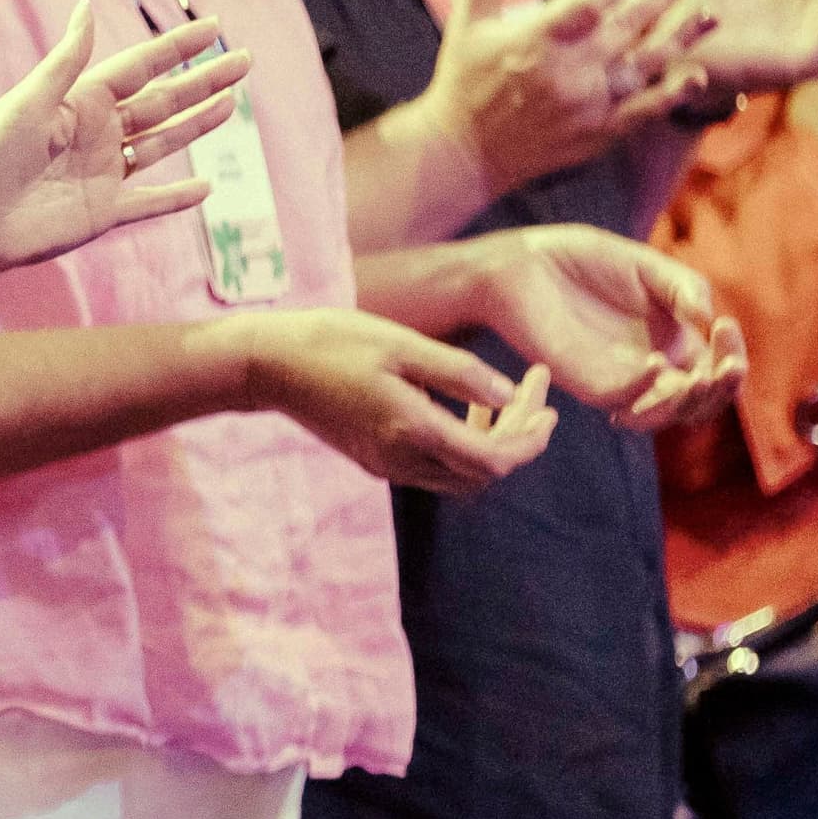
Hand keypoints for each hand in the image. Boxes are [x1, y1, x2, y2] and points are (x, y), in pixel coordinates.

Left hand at [0, 10, 250, 308]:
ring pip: (163, 143)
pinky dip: (178, 196)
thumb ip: (67, 59)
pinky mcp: (105, 211)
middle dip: (203, 82)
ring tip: (232, 104)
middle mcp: (98, 132)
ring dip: (198, 125)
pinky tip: (207, 186)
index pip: (142, 66)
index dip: (178, 48)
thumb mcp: (30, 99)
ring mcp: (104, 172)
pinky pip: (151, 200)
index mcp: (82, 100)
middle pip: (163, 101)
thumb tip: (86, 5)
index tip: (214, 28)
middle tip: (245, 61)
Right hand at [233, 309, 559, 494]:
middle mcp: (401, 460)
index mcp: (411, 430)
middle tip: (535, 396)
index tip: (550, 406)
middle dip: (518, 440)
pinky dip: (462, 445)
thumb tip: (510, 397)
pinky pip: (434, 467)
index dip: (531, 440)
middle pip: (482, 475)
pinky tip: (463, 409)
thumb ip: (460, 373)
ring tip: (506, 401)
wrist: (267, 364)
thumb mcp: (401, 344)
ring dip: (492, 446)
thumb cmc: (331, 342)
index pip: (493, 461)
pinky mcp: (374, 460)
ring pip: (460, 476)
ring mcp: (386, 465)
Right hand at [412, 0, 712, 190]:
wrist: (462, 154)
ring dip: (682, 36)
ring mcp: (588, 104)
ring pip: (647, 63)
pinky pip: (645, 109)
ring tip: (711, 12)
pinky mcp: (597, 133)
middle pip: (631, 22)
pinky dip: (672, 93)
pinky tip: (695, 74)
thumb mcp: (468, 21)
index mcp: (538, 38)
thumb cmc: (463, 80)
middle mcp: (570, 70)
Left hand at [472, 224, 746, 433]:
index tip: (725, 325)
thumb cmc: (585, 259)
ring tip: (697, 376)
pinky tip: (655, 364)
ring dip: (689, 402)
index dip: (732, 356)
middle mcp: (652, 368)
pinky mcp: (587, 383)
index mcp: (674, 341)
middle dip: (722, 389)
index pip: (717, 367)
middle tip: (727, 367)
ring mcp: (620, 380)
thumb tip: (709, 318)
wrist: (526, 262)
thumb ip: (683, 287)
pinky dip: (645, 391)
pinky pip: (624, 401)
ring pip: (666, 413)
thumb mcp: (647, 266)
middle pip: (701, 401)